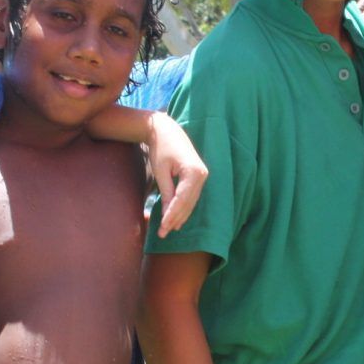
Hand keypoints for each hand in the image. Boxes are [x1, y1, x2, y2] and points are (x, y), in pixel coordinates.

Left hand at [145, 112, 207, 234]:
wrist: (166, 131)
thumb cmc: (161, 148)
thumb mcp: (161, 171)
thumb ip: (166, 192)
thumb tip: (167, 214)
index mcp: (194, 172)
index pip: (183, 200)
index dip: (172, 215)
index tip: (162, 228)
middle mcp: (203, 175)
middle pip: (189, 203)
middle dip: (175, 219)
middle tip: (162, 233)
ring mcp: (203, 176)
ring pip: (191, 202)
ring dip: (180, 216)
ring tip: (168, 229)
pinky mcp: (199, 177)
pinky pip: (192, 196)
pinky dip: (183, 207)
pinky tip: (176, 218)